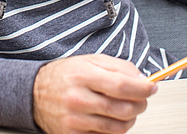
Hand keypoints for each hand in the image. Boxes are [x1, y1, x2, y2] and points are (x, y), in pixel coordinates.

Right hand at [32, 54, 156, 133]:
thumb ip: (118, 67)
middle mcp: (78, 99)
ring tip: (127, 109)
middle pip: (123, 109)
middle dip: (140, 104)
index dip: (142, 88)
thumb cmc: (65, 75)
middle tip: (142, 98)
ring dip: (130, 119)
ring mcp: (75, 120)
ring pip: (117, 127)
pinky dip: (114, 129)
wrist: (35, 92)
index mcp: (83, 75)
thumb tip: (142, 79)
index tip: (152, 87)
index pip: (122, 85)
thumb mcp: (90, 60)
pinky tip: (111, 118)